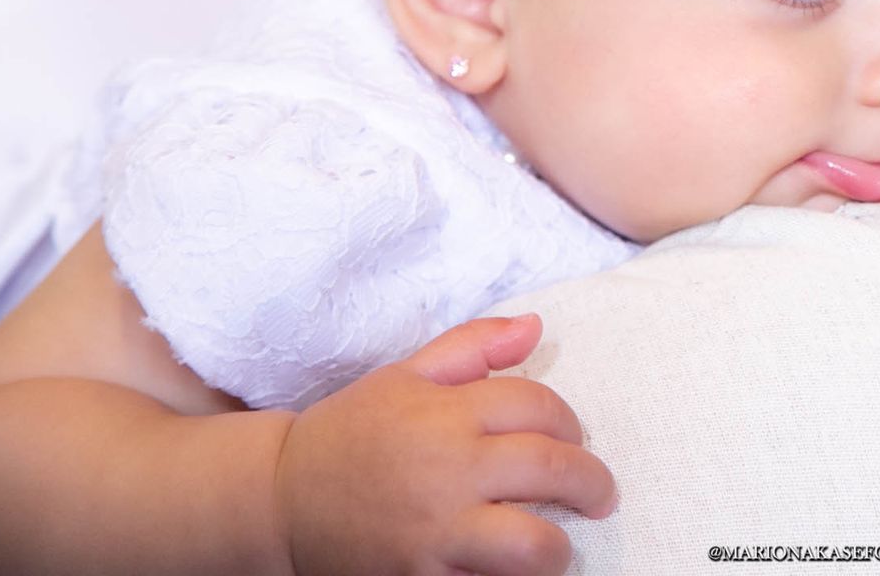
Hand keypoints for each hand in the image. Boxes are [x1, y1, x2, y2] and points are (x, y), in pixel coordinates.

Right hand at [271, 313, 613, 575]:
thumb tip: (535, 327)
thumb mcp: (406, 374)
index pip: (540, 407)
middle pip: (551, 469)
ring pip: (531, 545)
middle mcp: (447, 469)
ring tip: (556, 545)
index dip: (570, 422)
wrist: (280, 499)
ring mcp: (434, 531)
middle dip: (591, 483)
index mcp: (446, 412)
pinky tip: (510, 571)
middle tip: (599, 495)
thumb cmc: (352, 432)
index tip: (575, 440)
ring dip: (557, 548)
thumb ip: (474, 345)